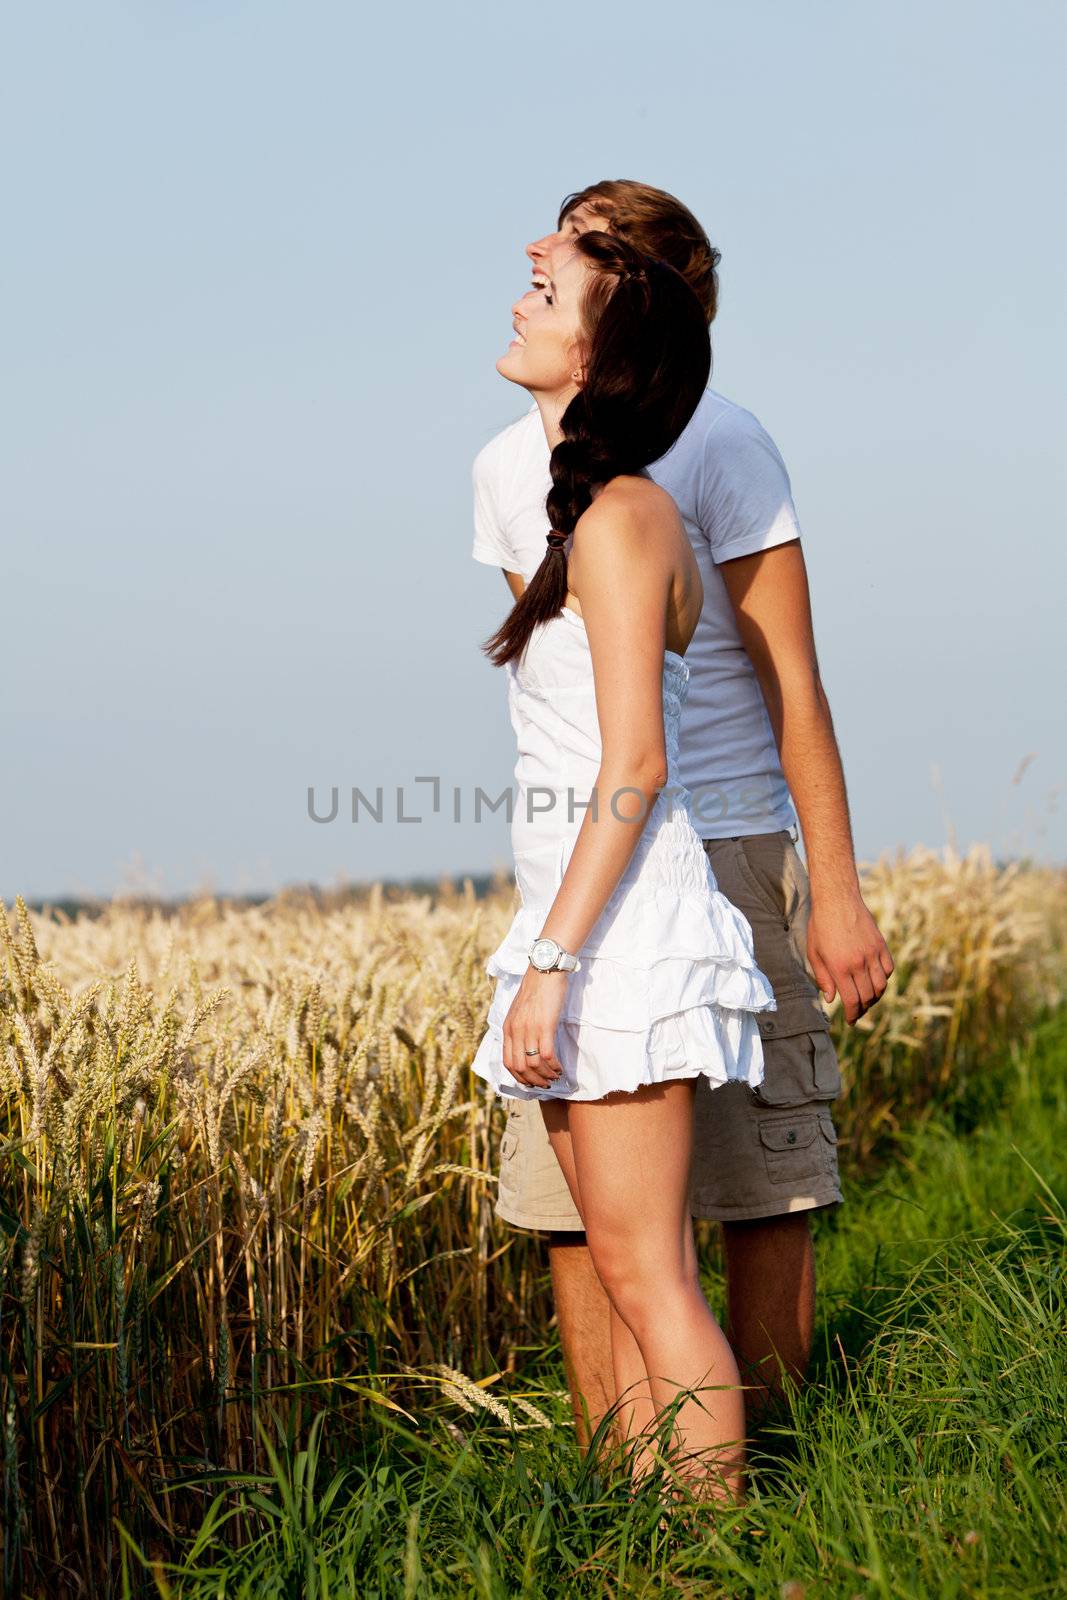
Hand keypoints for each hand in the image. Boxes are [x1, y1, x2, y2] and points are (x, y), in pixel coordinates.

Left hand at [502, 968, 567, 1088]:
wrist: (544, 971)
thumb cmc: (535, 990)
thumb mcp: (519, 1011)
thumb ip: (518, 1028)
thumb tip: (524, 1046)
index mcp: (508, 1028)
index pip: (508, 1062)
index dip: (519, 1077)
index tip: (530, 1081)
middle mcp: (516, 1031)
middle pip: (520, 1068)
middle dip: (533, 1081)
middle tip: (545, 1084)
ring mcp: (530, 1029)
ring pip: (533, 1064)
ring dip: (545, 1075)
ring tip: (555, 1076)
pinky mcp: (545, 1026)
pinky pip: (547, 1055)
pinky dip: (554, 1066)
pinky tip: (560, 1067)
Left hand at [807, 891, 893, 1025]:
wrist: (837, 899)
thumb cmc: (820, 925)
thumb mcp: (814, 953)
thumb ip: (823, 978)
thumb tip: (831, 999)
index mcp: (840, 967)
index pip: (851, 1001)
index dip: (852, 1015)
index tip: (850, 1021)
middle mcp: (859, 963)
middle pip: (867, 997)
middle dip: (863, 1009)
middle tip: (857, 1012)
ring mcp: (872, 954)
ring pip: (881, 986)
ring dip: (875, 997)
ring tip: (867, 999)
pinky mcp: (881, 945)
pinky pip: (888, 969)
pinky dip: (884, 979)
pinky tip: (875, 980)